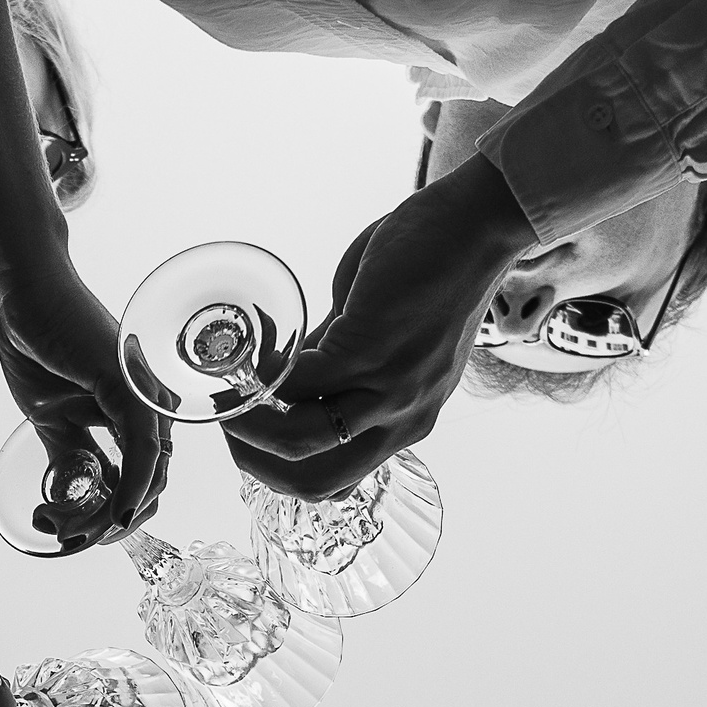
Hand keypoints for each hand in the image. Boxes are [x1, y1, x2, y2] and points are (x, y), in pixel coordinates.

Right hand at [0, 235, 170, 547]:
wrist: (23, 299)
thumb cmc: (39, 348)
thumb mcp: (54, 420)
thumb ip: (73, 457)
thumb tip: (78, 499)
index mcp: (136, 416)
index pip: (142, 481)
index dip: (113, 517)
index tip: (76, 534)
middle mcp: (151, 409)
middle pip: (151, 488)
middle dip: (110, 526)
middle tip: (69, 538)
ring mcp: (147, 399)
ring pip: (149, 479)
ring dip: (111, 516)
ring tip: (69, 529)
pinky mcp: (133, 390)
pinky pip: (144, 453)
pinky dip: (130, 491)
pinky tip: (113, 515)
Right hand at [224, 157, 533, 492]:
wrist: (479, 225)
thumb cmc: (433, 270)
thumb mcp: (391, 343)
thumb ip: (342, 364)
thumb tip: (287, 369)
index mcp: (406, 421)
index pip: (336, 482)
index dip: (280, 474)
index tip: (248, 442)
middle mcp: (403, 418)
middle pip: (316, 481)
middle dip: (255, 464)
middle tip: (228, 426)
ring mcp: (390, 389)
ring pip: (300, 440)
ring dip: (249, 425)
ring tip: (227, 395)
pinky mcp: (373, 349)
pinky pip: (300, 380)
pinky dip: (264, 374)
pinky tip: (251, 355)